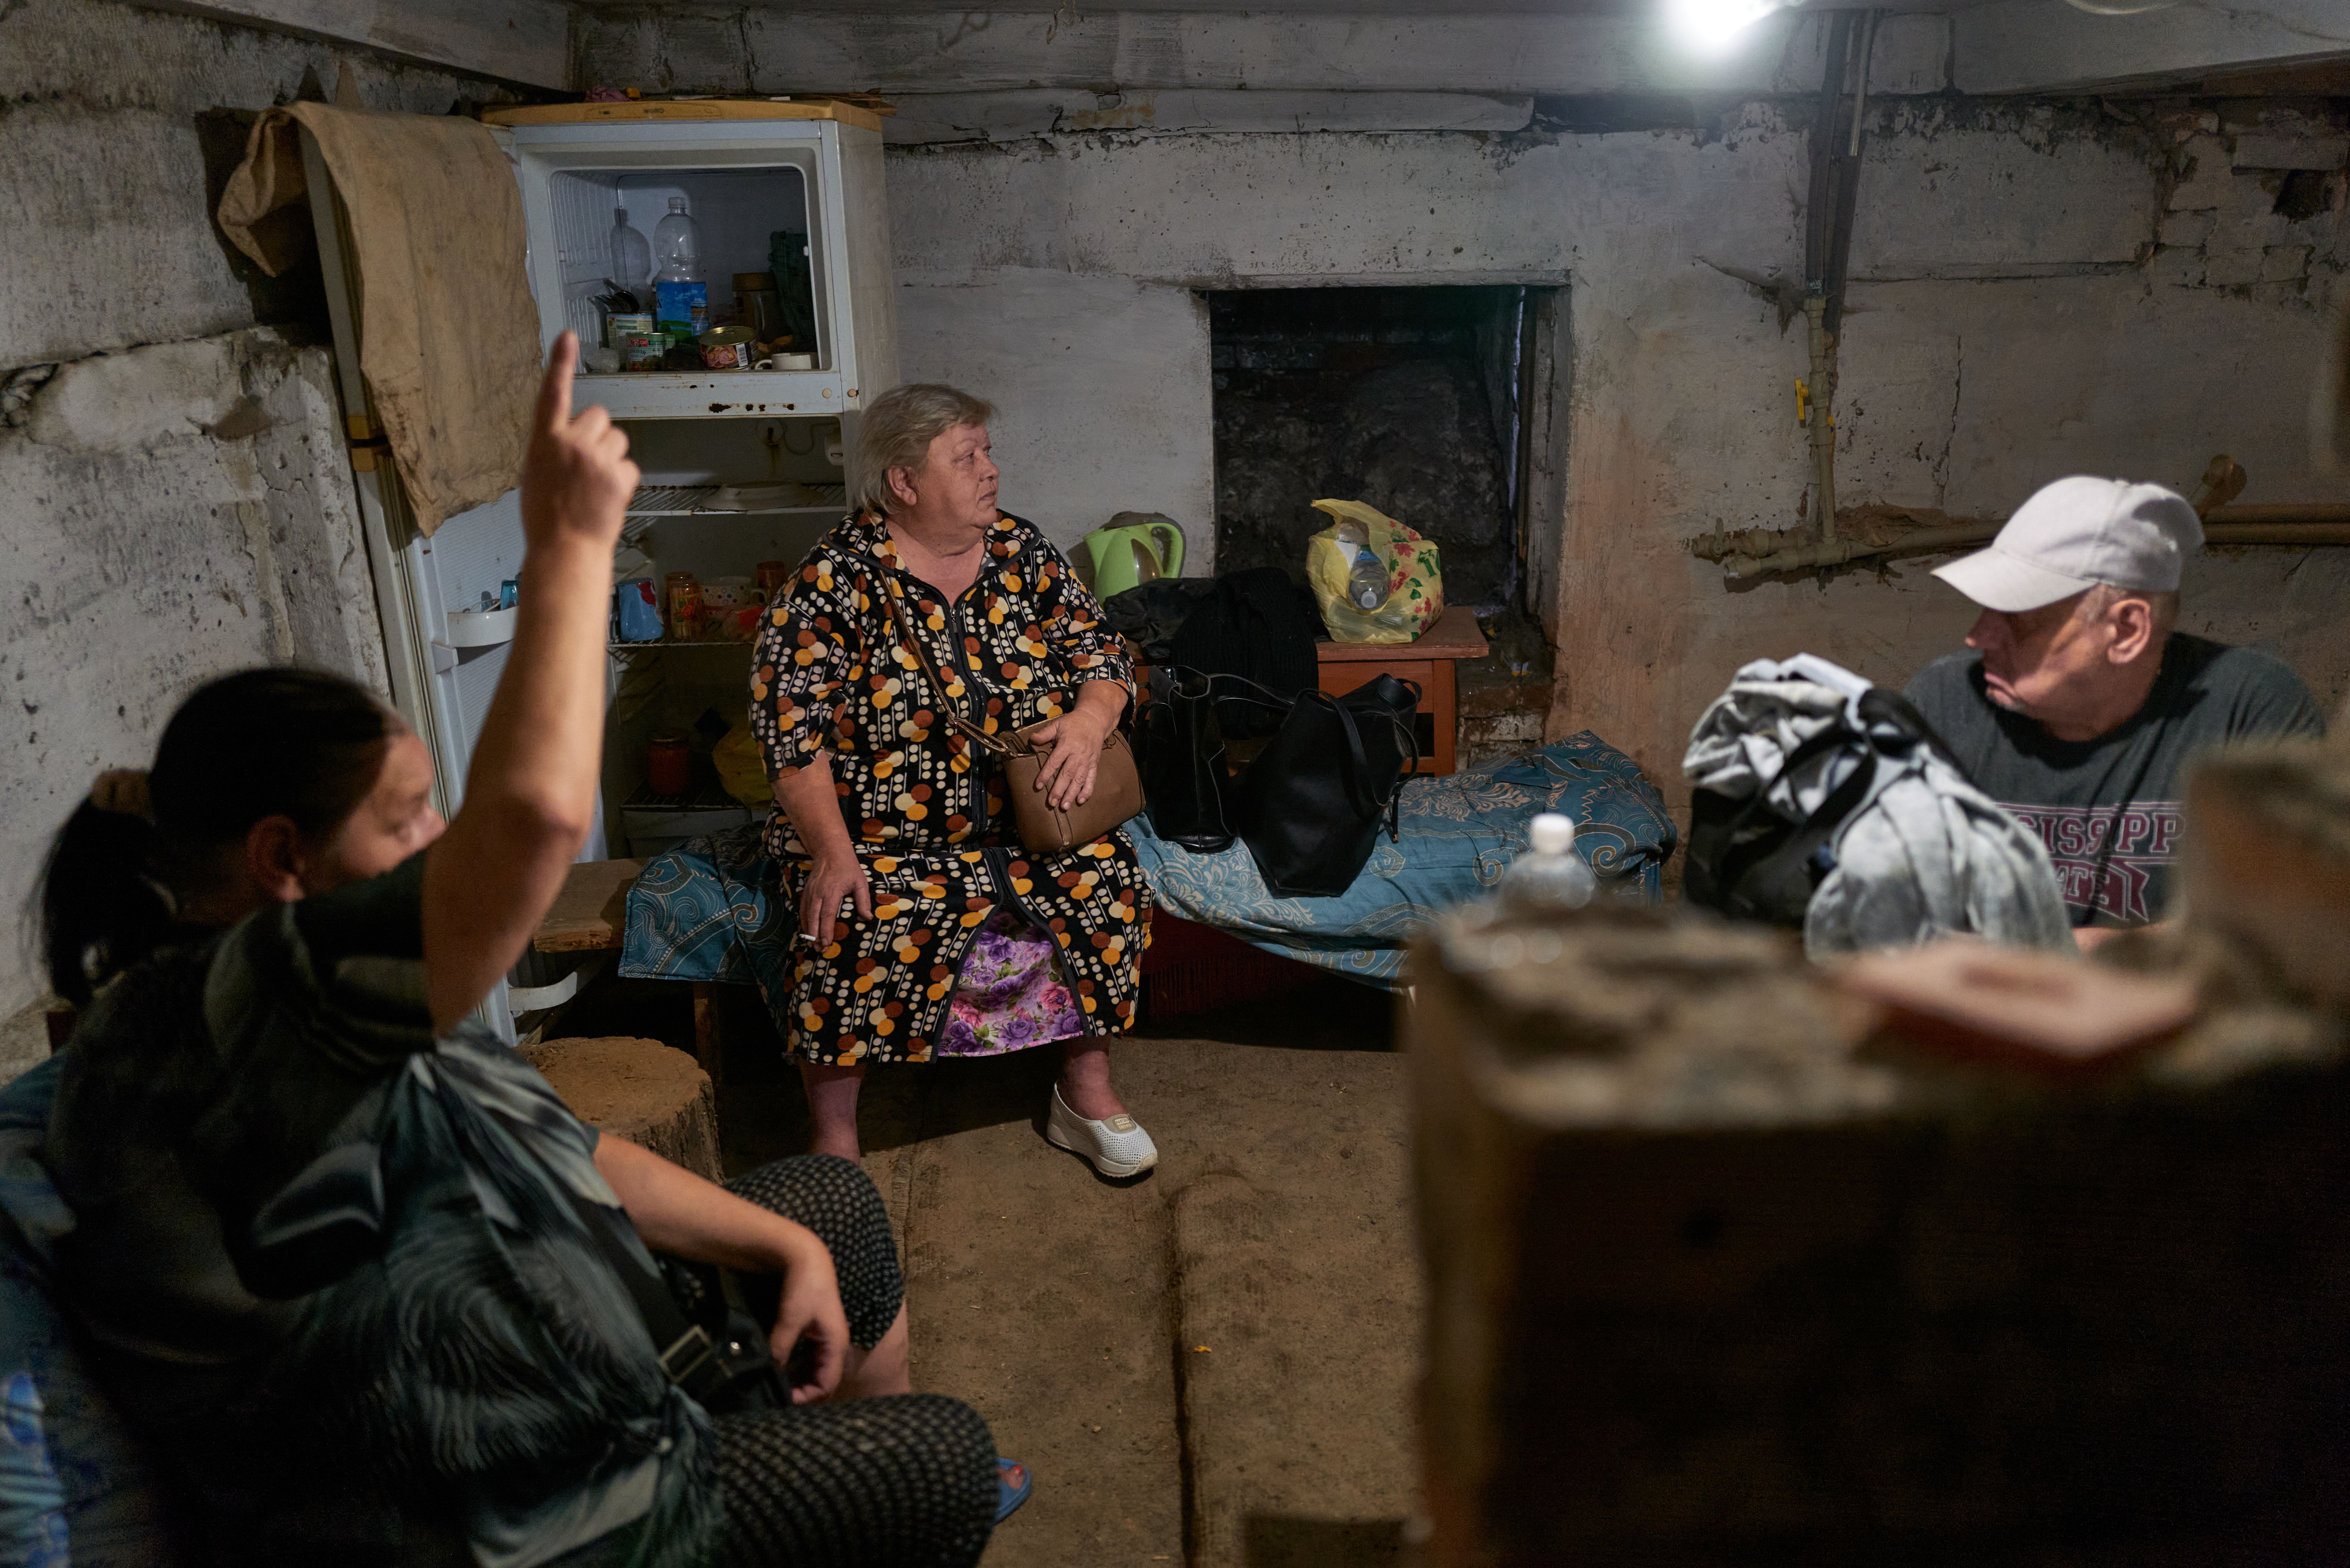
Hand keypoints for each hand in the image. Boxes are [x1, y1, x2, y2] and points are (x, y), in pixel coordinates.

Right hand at [519, 331, 636, 549]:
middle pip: (598, 416)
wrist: (564, 549)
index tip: (567, 337)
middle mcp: (571, 443)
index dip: (559, 363)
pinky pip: (629, 465)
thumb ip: (554, 447)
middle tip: (585, 462)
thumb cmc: (545, 516)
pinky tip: (606, 496)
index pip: (552, 393)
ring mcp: (597, 459)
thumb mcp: (536, 473)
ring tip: (594, 483)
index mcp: (544, 440)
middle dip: (597, 433)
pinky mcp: (620, 475)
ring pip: (617, 439)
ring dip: (610, 455)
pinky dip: (621, 478)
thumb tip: (571, 440)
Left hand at [770, 1233, 849, 1404]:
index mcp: (835, 1344)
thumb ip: (781, 1348)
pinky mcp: (816, 1333)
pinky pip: (810, 1359)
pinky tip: (780, 1370)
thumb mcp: (791, 1319)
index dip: (807, 1397)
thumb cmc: (804, 1287)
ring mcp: (825, 1339)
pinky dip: (797, 1368)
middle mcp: (834, 1346)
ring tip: (777, 1387)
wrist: (808, 1257)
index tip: (783, 1400)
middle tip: (777, 1399)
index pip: (827, 1384)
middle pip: (823, 1381)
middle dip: (802, 1392)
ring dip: (799, 1381)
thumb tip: (770, 1373)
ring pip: (815, 1371)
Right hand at [798, 849, 873, 940]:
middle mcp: (818, 893)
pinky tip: (807, 930)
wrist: (830, 852)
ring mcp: (810, 892)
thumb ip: (863, 900)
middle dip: (815, 935)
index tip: (827, 943)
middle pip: (814, 918)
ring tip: (812, 943)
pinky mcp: (806, 892)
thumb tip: (867, 917)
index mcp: (832, 892)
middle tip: (818, 949)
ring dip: (808, 930)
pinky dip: (804, 921)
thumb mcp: (860, 882)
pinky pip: (803, 909)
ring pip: (806, 915)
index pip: (827, 915)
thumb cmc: (847, 867)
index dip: (826, 930)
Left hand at [1026, 706, 1112, 810]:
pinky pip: (1091, 779)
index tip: (1038, 786)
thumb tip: (1031, 740)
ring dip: (1072, 794)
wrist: (1094, 720)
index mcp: (1067, 744)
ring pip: (1079, 780)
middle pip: (1067, 774)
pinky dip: (1087, 790)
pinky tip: (1081, 800)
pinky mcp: (1094, 763)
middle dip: (1059, 790)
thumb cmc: (1073, 723)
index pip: (1054, 762)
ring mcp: (1087, 760)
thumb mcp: (1057, 725)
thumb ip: (1044, 734)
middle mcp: (1078, 754)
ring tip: (1064, 806)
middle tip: (1051, 802)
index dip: (1046, 775)